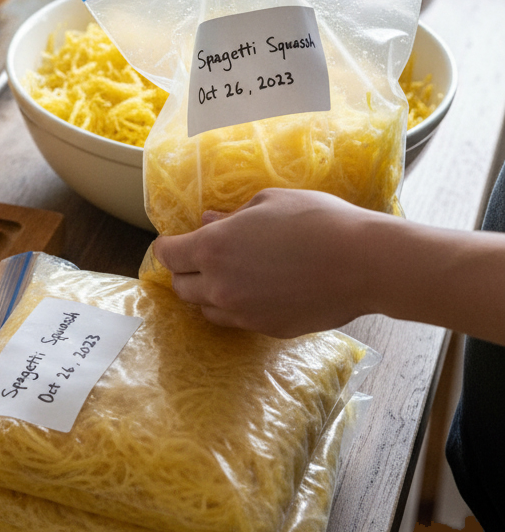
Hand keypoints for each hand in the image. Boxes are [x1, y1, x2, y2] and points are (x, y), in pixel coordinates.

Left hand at [151, 188, 378, 337]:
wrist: (363, 262)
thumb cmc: (316, 220)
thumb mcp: (267, 203)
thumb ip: (231, 216)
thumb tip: (209, 221)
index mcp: (212, 248)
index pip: (168, 255)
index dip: (168, 246)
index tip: (173, 242)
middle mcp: (219, 285)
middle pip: (181, 286)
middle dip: (184, 271)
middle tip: (199, 258)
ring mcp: (241, 312)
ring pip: (205, 308)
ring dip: (207, 293)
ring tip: (228, 276)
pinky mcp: (265, 328)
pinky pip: (236, 320)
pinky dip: (235, 307)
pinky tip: (255, 291)